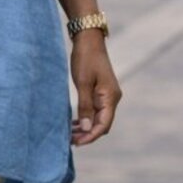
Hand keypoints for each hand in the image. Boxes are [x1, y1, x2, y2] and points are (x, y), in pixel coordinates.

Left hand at [69, 31, 121, 145]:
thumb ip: (85, 106)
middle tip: (69, 141)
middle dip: (87, 134)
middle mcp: (112, 98)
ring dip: (86, 127)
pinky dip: (86, 118)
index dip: (90, 136)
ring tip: (69, 135)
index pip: (103, 125)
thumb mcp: (83, 83)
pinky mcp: (101, 91)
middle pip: (102, 124)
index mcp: (110, 97)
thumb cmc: (85, 59)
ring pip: (98, 118)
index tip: (76, 143)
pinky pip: (95, 110)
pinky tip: (74, 124)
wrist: (89, 39)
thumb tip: (86, 128)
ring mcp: (107, 95)